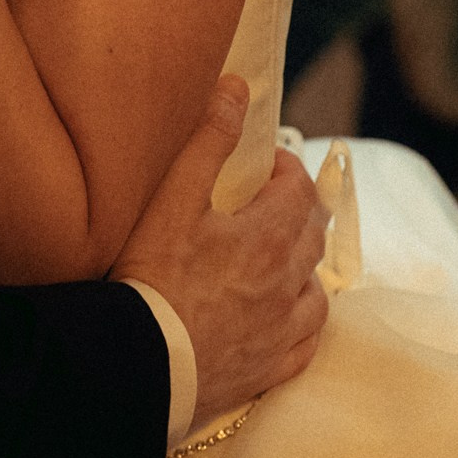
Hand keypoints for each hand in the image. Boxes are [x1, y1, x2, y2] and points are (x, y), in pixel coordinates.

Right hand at [112, 76, 328, 429]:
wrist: (140, 362)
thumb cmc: (152, 276)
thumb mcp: (173, 197)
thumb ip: (209, 140)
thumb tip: (237, 89)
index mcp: (268, 237)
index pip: (299, 190)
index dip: (286, 169)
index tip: (266, 163)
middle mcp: (286, 283)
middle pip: (312, 236)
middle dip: (299, 211)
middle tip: (271, 200)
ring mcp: (281, 331)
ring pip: (316, 292)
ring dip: (305, 267)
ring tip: (280, 257)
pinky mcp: (269, 369)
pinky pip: (307, 344)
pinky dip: (303, 323)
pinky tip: (288, 317)